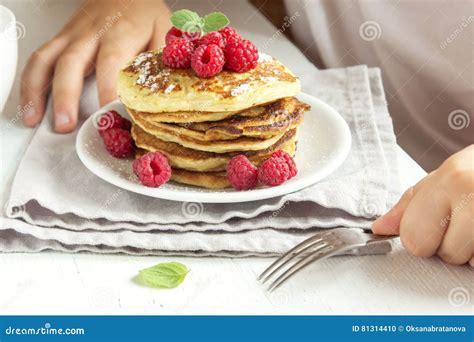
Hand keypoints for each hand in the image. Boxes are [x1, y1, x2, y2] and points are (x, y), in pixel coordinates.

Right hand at [21, 0, 169, 132]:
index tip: (109, 114)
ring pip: (47, 59)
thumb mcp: (163, 30)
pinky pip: (39, 59)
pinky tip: (31, 106)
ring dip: (38, 91)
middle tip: (66, 125)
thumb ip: (161, 60)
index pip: (111, 62)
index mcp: (121, 32)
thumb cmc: (144, 12)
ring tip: (35, 120)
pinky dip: (30, 82)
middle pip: (72, 62)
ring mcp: (72, 36)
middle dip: (65, 95)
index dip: (108, 89)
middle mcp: (91, 33)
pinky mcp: (61, 39)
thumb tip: (163, 92)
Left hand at [373, 145, 473, 265]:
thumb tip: (381, 228)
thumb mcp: (446, 174)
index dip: (421, 235)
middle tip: (465, 220)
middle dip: (449, 244)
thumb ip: (412, 204)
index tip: (433, 221)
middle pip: (443, 255)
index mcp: (451, 180)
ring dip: (473, 251)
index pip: (414, 238)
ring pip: (470, 264)